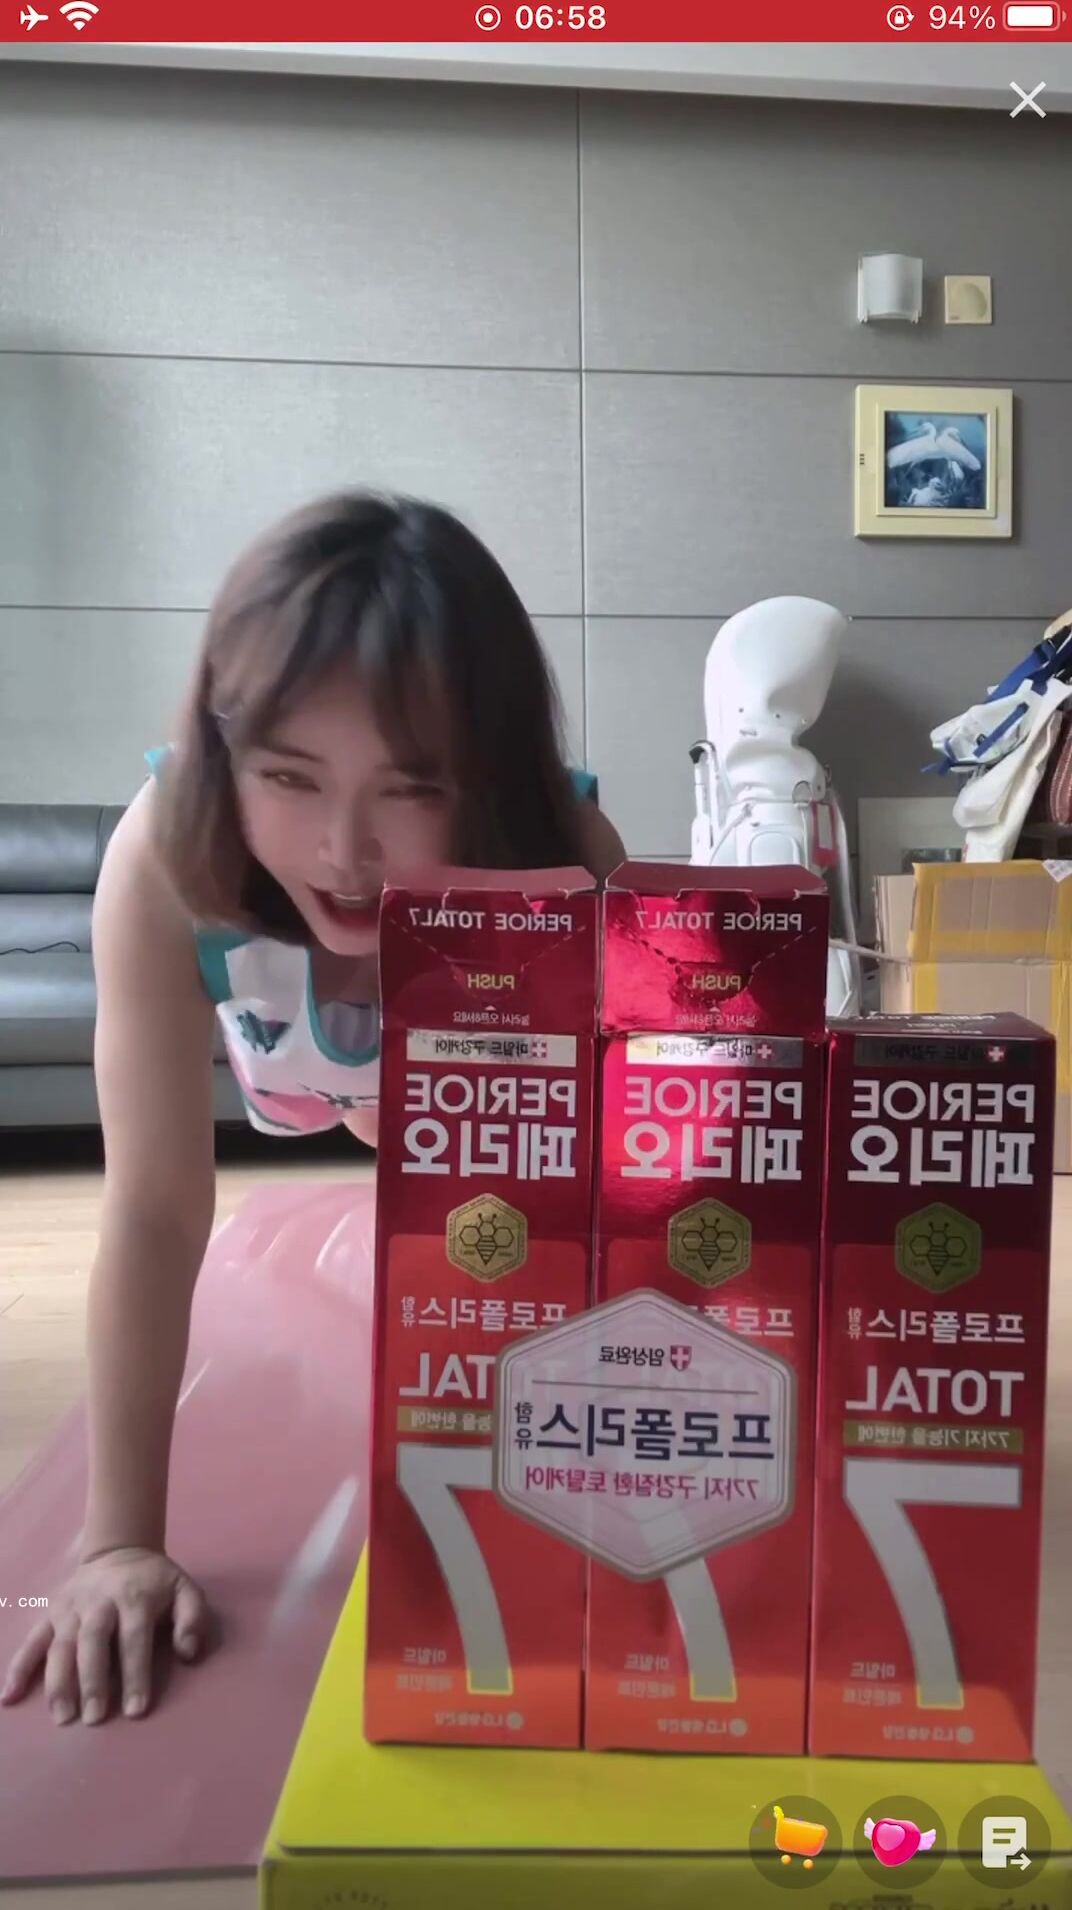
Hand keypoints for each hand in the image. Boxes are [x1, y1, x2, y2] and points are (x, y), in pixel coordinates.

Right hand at [0, 1546, 210, 1723]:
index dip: (135, 1674)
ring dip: (58, 1681)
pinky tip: (9, 1696)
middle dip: (92, 1680)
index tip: (135, 1710)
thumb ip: (193, 1618)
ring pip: (60, 1644)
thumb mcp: (185, 1589)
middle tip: (94, 1718)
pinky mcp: (50, 1613)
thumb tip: (189, 1653)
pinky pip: (32, 1640)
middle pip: (92, 1642)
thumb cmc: (154, 1581)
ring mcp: (70, 1608)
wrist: (119, 1549)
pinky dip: (18, 1667)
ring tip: (62, 1716)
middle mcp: (98, 1602)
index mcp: (134, 1597)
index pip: (133, 1639)